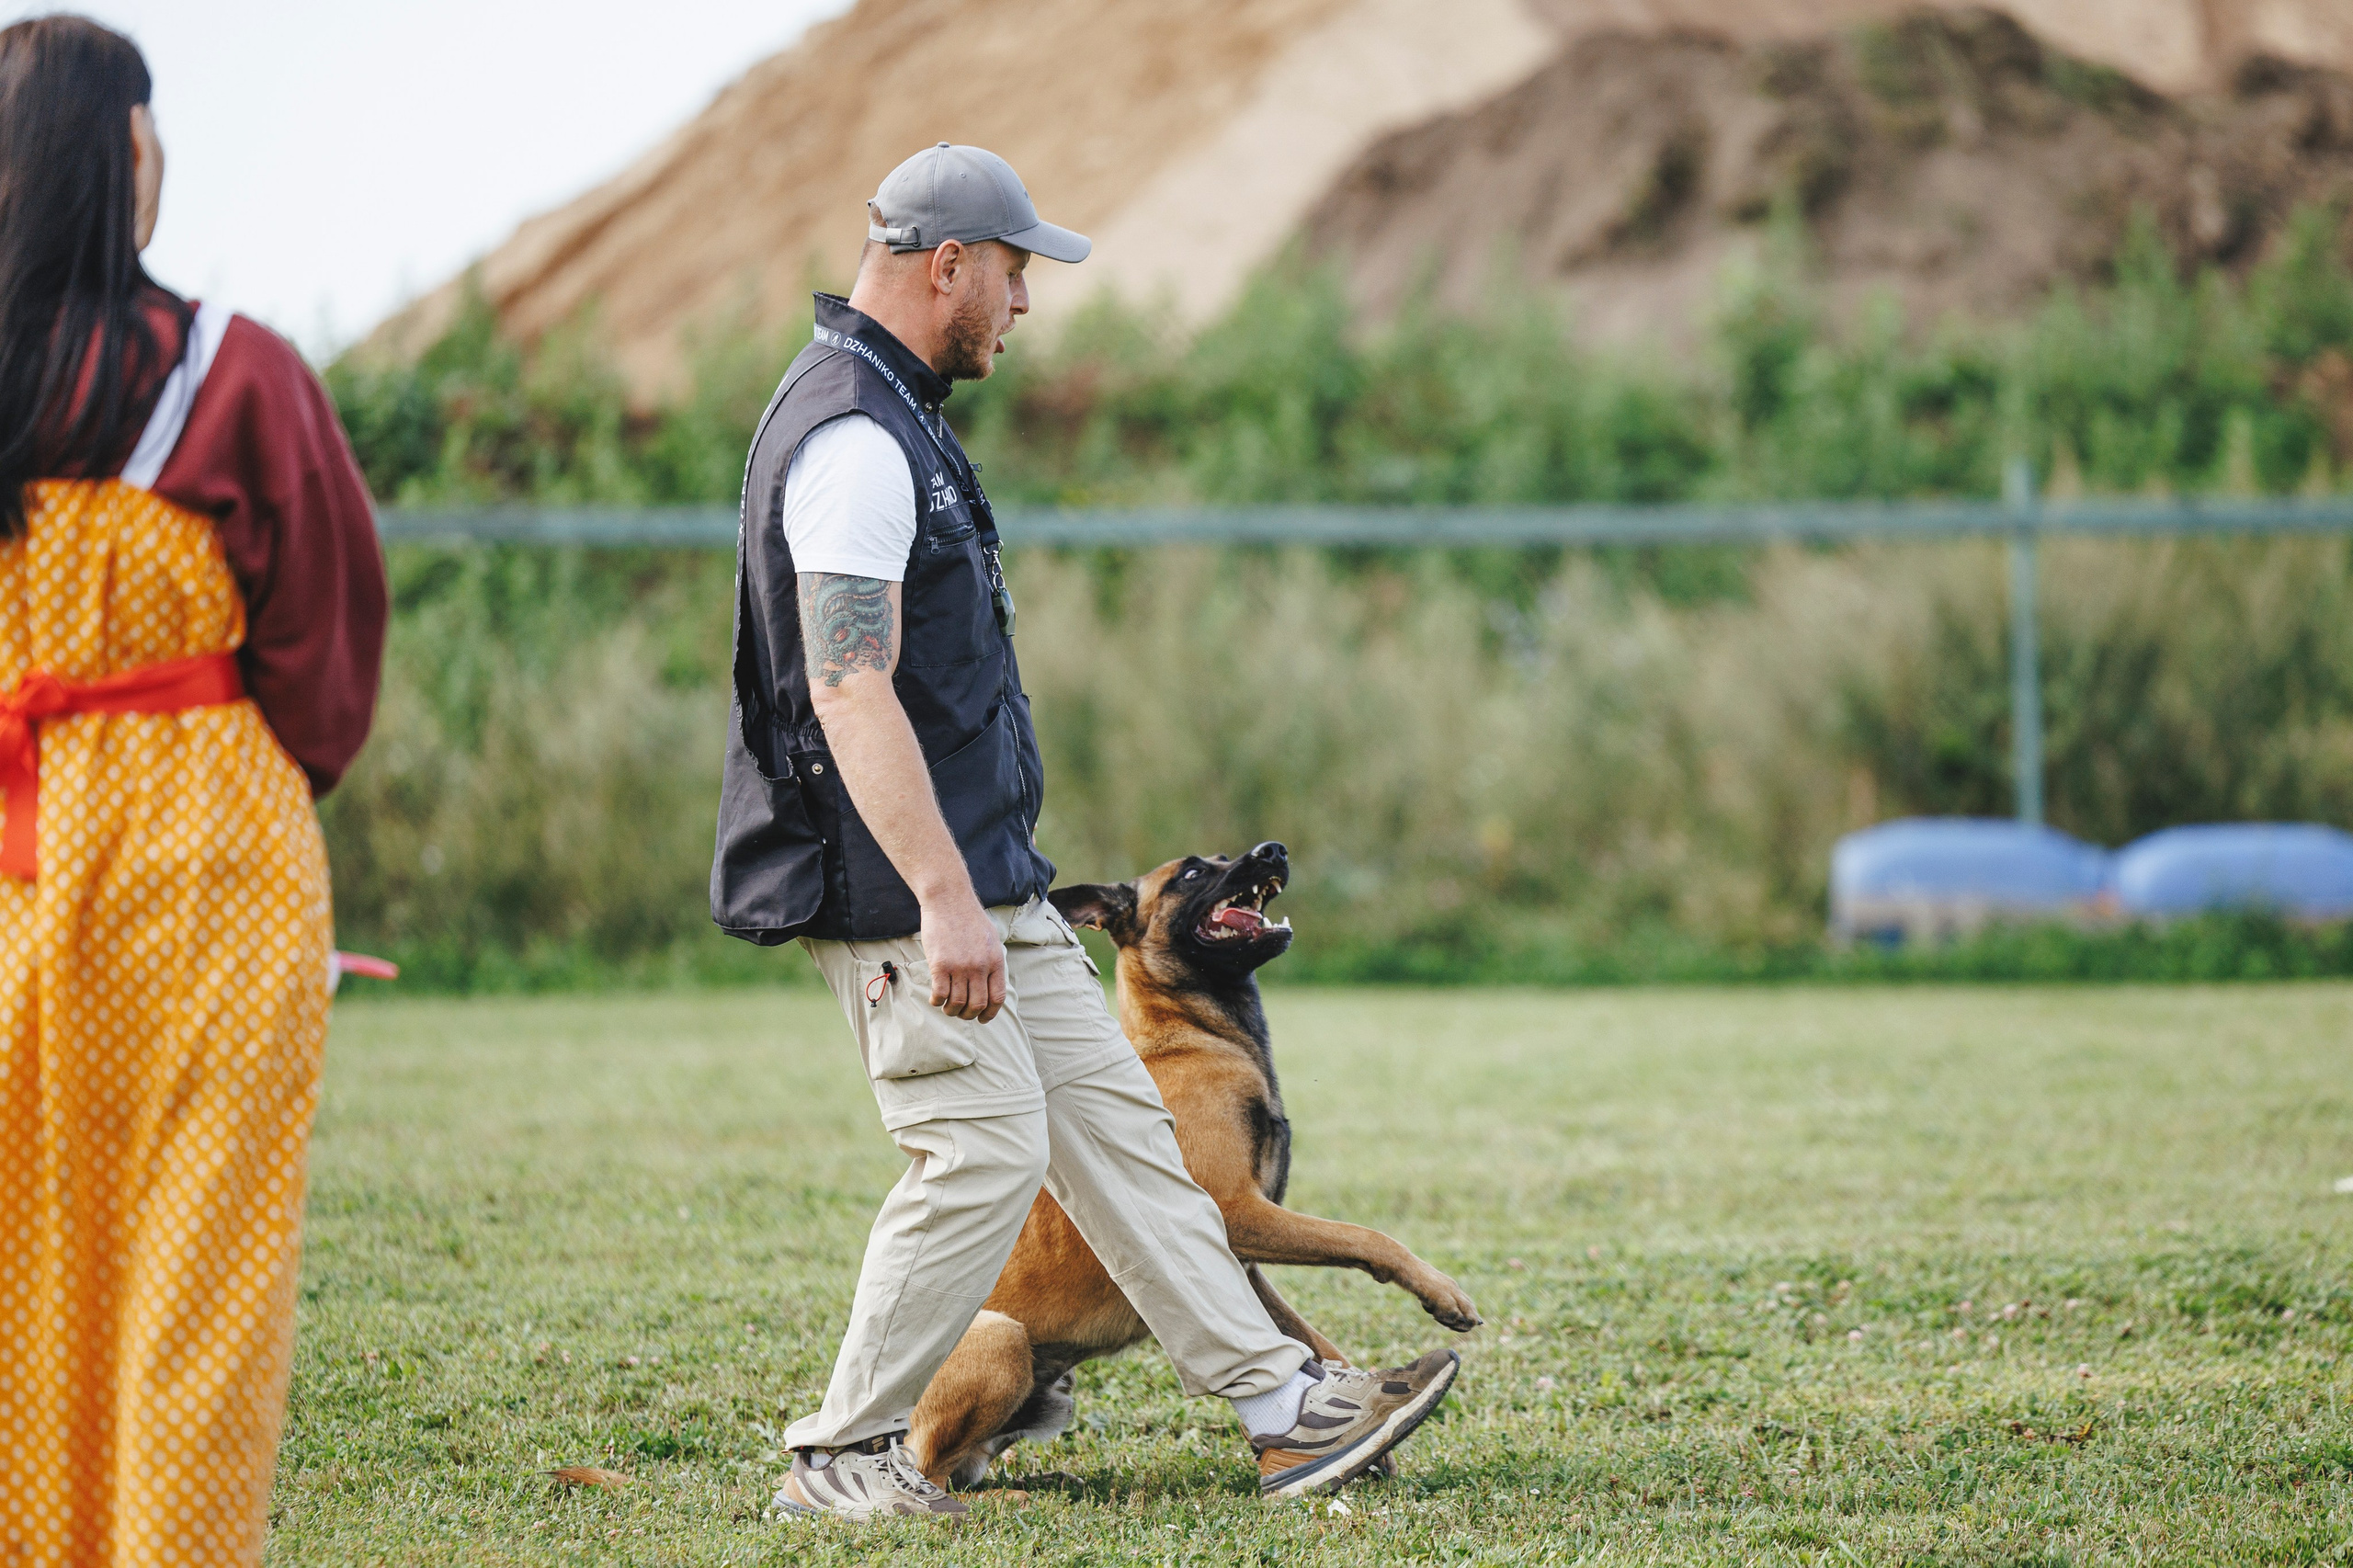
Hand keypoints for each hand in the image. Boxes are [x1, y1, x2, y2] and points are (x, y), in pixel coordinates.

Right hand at [920, 897, 1005, 1022]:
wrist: (949, 900)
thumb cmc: (968, 918)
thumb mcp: (990, 939)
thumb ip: (992, 961)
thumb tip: (991, 983)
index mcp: (995, 961)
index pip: (996, 998)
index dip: (990, 1013)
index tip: (982, 1019)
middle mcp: (979, 967)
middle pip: (977, 1004)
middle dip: (969, 1015)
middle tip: (961, 1013)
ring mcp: (960, 967)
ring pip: (957, 1003)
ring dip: (951, 1011)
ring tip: (947, 1007)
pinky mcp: (940, 964)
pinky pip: (940, 993)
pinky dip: (937, 1001)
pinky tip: (935, 999)